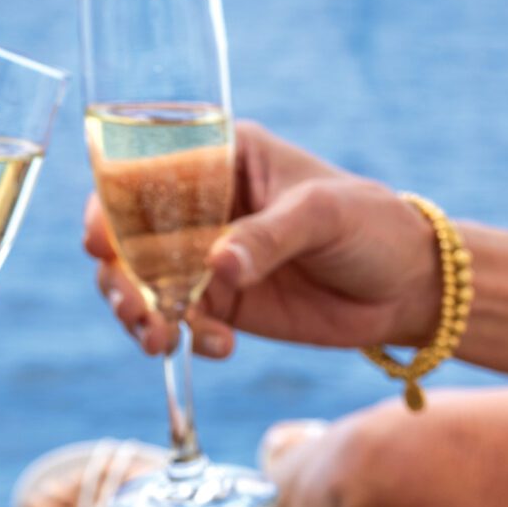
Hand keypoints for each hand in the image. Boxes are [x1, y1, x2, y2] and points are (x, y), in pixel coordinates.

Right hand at [84, 120, 443, 359]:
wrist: (407, 287)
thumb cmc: (372, 226)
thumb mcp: (324, 216)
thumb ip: (269, 237)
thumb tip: (217, 267)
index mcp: (222, 158)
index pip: (148, 170)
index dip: (111, 203)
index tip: (100, 240)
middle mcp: (203, 206)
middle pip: (130, 234)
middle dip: (120, 275)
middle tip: (135, 309)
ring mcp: (206, 258)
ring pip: (143, 282)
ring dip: (141, 312)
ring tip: (159, 339)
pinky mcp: (220, 304)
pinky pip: (179, 321)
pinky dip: (184, 338)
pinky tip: (219, 348)